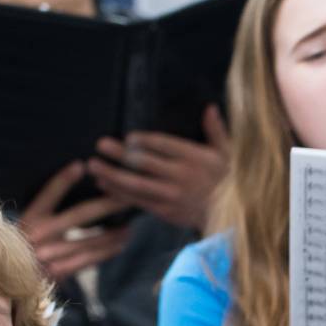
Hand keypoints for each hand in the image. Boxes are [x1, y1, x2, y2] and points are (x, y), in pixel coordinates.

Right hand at [19, 161, 133, 283]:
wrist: (10, 278)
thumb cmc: (24, 245)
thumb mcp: (30, 224)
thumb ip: (49, 210)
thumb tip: (79, 186)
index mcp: (30, 218)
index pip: (48, 194)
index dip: (64, 180)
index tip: (81, 165)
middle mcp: (39, 235)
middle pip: (80, 215)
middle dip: (108, 205)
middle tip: (128, 197)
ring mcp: (50, 254)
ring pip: (90, 240)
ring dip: (113, 233)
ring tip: (129, 226)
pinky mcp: (60, 271)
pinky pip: (90, 260)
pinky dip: (107, 251)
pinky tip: (121, 244)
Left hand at [86, 104, 230, 230]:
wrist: (231, 218)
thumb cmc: (229, 181)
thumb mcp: (228, 153)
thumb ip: (216, 130)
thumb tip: (209, 107)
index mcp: (194, 158)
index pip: (164, 145)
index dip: (144, 141)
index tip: (128, 137)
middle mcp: (181, 176)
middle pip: (144, 163)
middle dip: (120, 154)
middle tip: (100, 144)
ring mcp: (172, 195)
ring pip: (136, 184)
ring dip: (112, 175)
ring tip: (94, 166)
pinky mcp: (166, 211)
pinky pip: (139, 202)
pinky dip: (120, 194)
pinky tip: (105, 186)